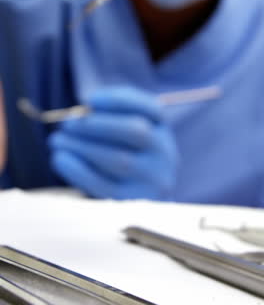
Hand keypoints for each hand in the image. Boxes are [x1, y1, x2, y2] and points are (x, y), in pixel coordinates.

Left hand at [48, 87, 179, 199]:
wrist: (140, 204)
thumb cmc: (126, 159)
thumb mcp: (128, 136)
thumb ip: (111, 117)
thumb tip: (83, 111)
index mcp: (163, 131)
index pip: (151, 108)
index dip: (119, 100)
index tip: (91, 100)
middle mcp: (165, 155)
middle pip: (135, 131)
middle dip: (96, 124)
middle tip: (67, 124)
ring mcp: (153, 180)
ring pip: (119, 159)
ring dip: (82, 146)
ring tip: (57, 141)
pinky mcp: (133, 201)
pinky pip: (104, 185)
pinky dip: (78, 170)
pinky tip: (60, 159)